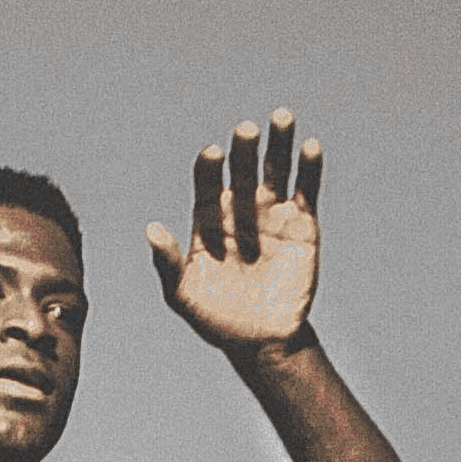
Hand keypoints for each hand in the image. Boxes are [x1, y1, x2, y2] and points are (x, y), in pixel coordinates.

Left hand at [147, 110, 320, 355]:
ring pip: (276, 168)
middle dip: (243, 149)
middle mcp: (240, 208)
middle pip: (241, 168)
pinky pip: (306, 190)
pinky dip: (309, 168)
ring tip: (280, 117)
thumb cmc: (217, 321)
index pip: (207, 182)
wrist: (262, 343)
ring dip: (278, 143)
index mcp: (209, 218)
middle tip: (245, 131)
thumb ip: (167, 263)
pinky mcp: (302, 223)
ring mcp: (272, 213)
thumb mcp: (183, 296)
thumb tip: (150, 228)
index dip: (209, 167)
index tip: (212, 156)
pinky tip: (310, 147)